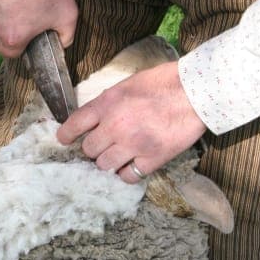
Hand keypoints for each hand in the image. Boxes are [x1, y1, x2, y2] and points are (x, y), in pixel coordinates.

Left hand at [57, 61, 206, 182]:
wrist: (196, 92)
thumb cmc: (164, 82)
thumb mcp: (127, 84)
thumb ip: (109, 102)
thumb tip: (96, 118)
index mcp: (107, 103)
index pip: (74, 124)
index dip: (66, 135)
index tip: (64, 139)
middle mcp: (115, 126)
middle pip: (88, 149)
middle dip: (93, 148)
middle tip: (102, 145)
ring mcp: (133, 145)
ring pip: (104, 166)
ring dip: (108, 162)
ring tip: (117, 156)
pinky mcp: (152, 159)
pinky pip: (128, 177)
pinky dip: (127, 173)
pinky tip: (132, 166)